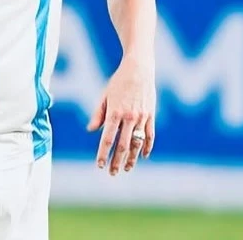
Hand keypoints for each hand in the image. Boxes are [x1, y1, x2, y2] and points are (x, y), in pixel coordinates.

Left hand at [86, 56, 155, 174]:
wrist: (139, 69)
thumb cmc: (118, 82)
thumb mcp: (104, 96)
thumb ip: (98, 114)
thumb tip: (91, 130)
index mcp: (114, 113)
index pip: (107, 139)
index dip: (103, 154)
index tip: (100, 165)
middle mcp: (129, 117)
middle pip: (123, 145)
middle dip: (117, 161)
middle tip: (112, 173)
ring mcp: (142, 117)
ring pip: (137, 143)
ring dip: (132, 158)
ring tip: (127, 169)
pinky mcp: (151, 116)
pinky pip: (150, 135)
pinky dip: (147, 147)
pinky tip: (144, 156)